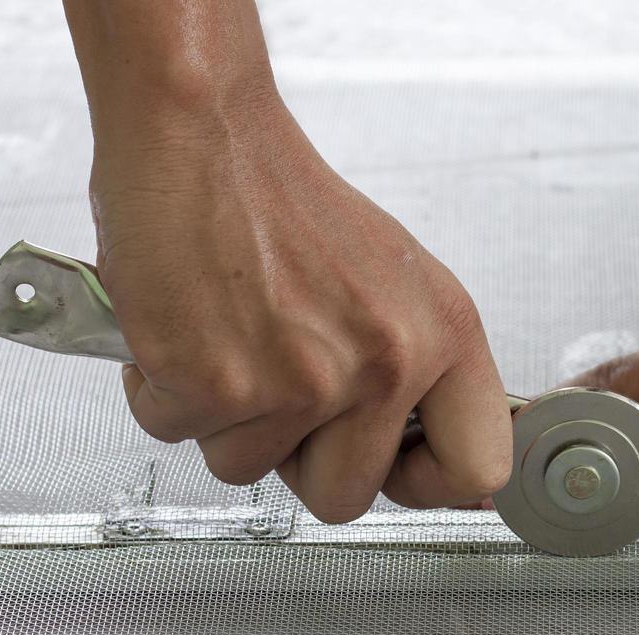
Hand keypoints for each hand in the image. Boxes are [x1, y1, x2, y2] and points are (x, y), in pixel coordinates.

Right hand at [89, 93, 511, 520]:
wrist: (201, 133)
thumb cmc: (281, 199)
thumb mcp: (395, 282)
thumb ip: (419, 368)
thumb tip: (434, 458)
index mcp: (443, 334)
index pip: (477, 465)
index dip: (426, 483)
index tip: (393, 471)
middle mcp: (385, 363)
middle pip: (345, 497)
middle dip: (298, 460)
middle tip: (278, 393)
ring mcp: (304, 381)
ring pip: (248, 470)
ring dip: (223, 420)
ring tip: (229, 339)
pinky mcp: (219, 384)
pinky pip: (176, 434)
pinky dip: (161, 390)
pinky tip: (184, 328)